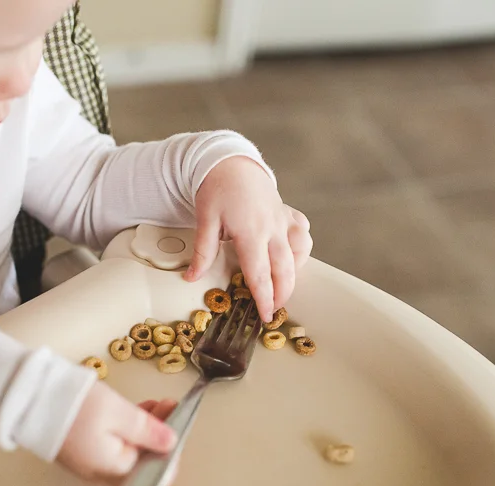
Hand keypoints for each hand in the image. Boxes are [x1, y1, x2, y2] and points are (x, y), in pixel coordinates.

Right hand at [57, 381, 177, 483]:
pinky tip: (136, 409)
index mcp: (115, 470)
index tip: (178, 426)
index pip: (155, 478)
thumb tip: (172, 443)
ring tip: (156, 402)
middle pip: (144, 462)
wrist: (30, 397)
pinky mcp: (82, 448)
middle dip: (162, 435)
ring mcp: (91, 461)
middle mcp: (103, 473)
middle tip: (170, 405)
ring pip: (131, 450)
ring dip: (147, 429)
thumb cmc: (76, 405)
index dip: (172, 454)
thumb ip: (148, 430)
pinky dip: (128, 428)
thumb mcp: (119, 413)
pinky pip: (114, 444)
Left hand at [187, 156, 312, 322]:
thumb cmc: (217, 188)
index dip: (264, 298)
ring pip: (299, 253)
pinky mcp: (288, 214)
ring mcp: (283, 220)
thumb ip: (203, 251)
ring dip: (293, 273)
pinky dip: (300, 250)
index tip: (266, 315)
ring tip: (281, 285)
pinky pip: (302, 235)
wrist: (231, 162)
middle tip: (273, 309)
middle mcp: (272, 227)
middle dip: (282, 294)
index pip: (260, 274)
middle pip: (284, 269)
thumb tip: (192, 277)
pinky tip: (291, 257)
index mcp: (251, 232)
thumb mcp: (205, 219)